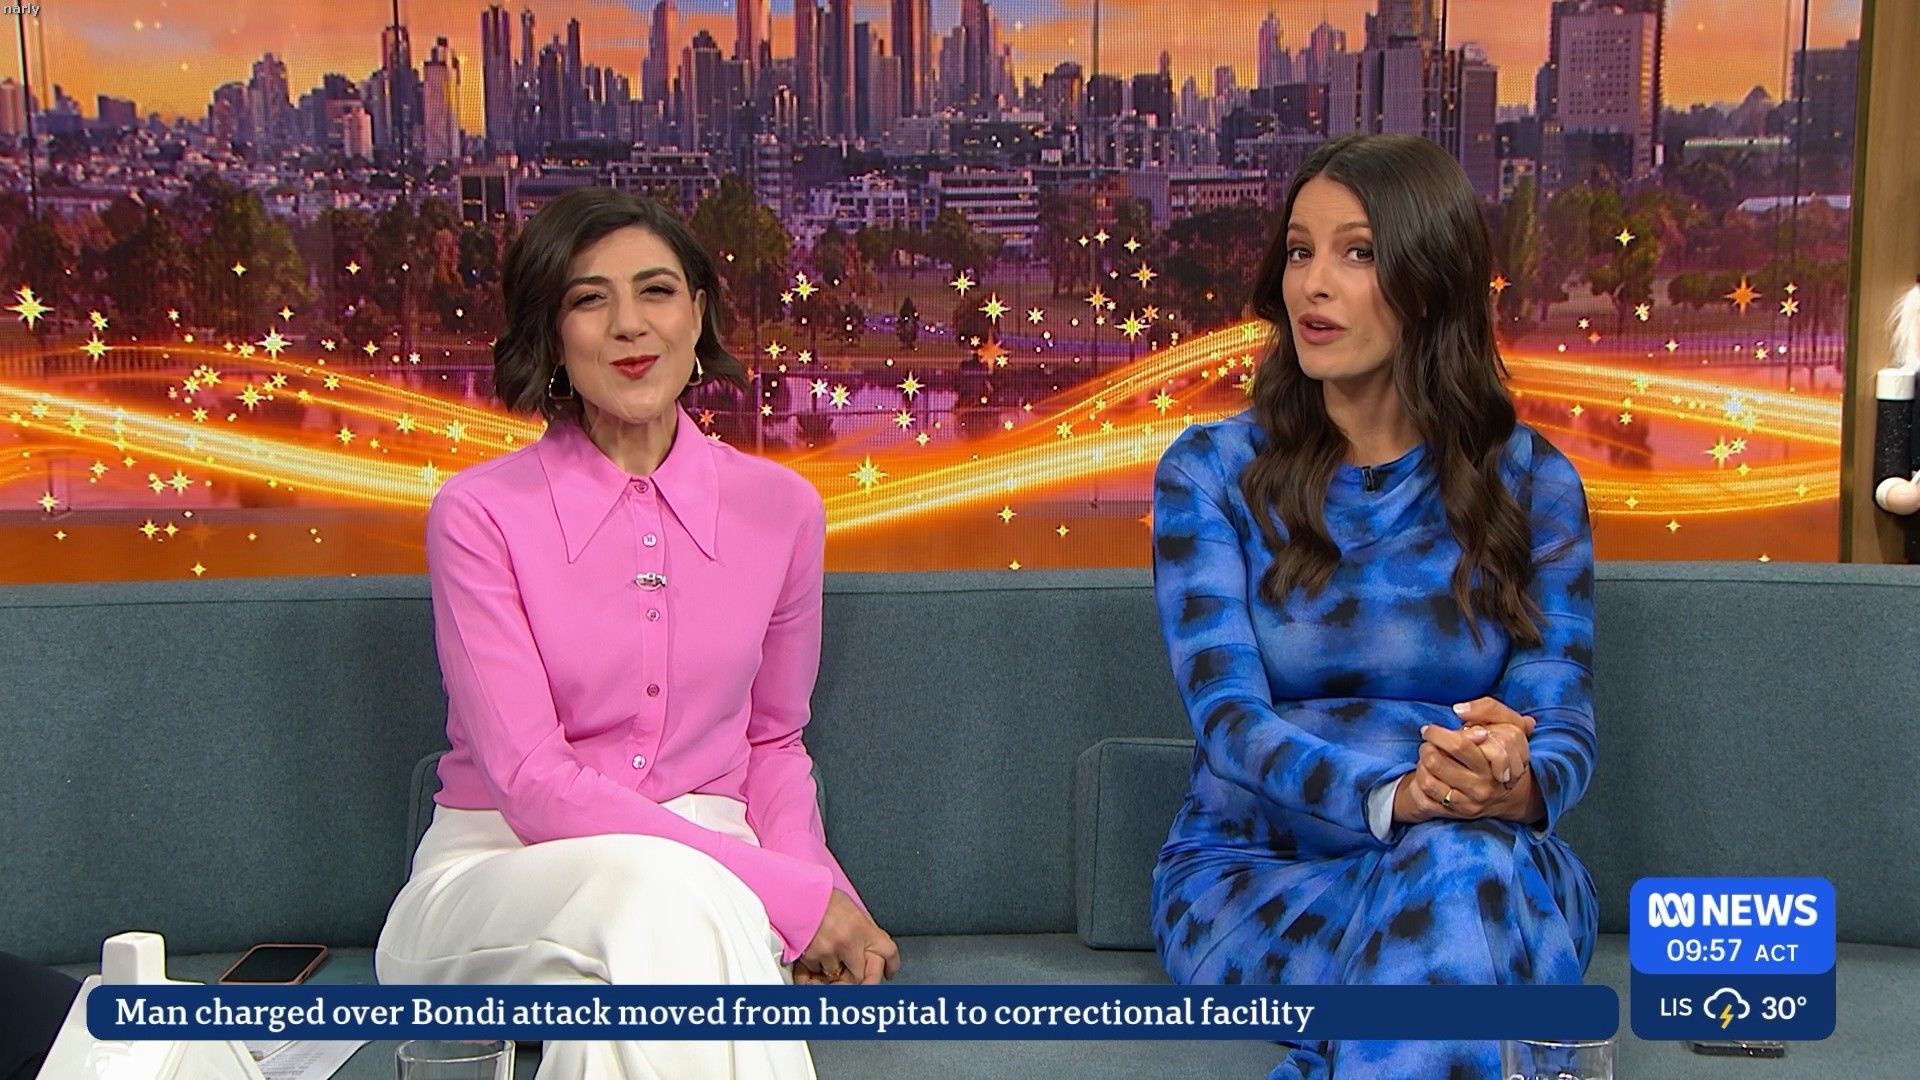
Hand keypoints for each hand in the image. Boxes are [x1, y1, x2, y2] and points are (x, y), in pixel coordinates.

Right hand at [797, 890, 899, 984]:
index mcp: (863, 927)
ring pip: (837, 976)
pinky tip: (814, 949)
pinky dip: (816, 966)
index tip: (888, 972)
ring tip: (826, 951)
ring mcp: (830, 951)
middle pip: (862, 976)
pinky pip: (817, 972)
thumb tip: (872, 951)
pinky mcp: (811, 957)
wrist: (797, 892)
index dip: (891, 966)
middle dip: (857, 976)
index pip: (889, 952)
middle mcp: (849, 941)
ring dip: (833, 970)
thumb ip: (864, 931)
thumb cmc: (823, 898)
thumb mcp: (853, 911)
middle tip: (850, 969)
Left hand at [1391, 697, 1540, 824]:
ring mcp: (1468, 802)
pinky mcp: (1456, 814)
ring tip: (1428, 753)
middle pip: (1436, 761)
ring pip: (1428, 778)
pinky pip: (1426, 795)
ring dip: (1422, 762)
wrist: (1509, 794)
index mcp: (1493, 763)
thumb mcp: (1508, 724)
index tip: (1430, 729)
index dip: (1438, 734)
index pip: (1459, 745)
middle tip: (1427, 739)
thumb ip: (1488, 709)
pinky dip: (1421, 779)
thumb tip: (1458, 709)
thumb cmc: (1504, 750)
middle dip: (1426, 746)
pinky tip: (1428, 771)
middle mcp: (1481, 785)